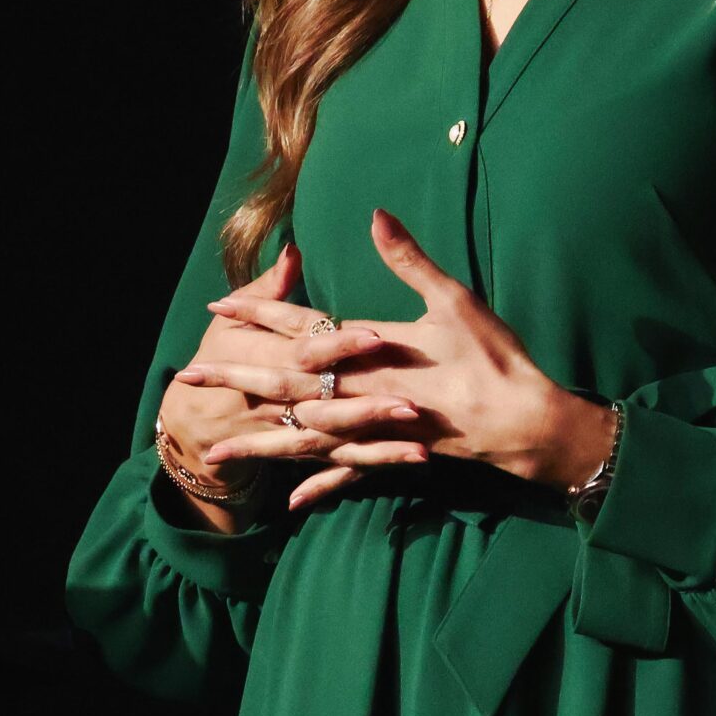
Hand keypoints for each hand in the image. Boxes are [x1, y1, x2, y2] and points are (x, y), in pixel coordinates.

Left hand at [194, 208, 610, 511]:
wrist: (527, 425)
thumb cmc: (495, 358)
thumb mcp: (454, 300)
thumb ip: (410, 260)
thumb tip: (376, 215)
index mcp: (372, 350)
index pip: (302, 326)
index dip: (260, 313)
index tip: (219, 305)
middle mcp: (361, 393)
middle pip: (285, 383)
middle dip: (235, 376)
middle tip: (188, 373)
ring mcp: (373, 429)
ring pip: (302, 436)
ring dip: (257, 440)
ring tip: (214, 449)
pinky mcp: (392, 455)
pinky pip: (345, 474)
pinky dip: (318, 485)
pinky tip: (289, 501)